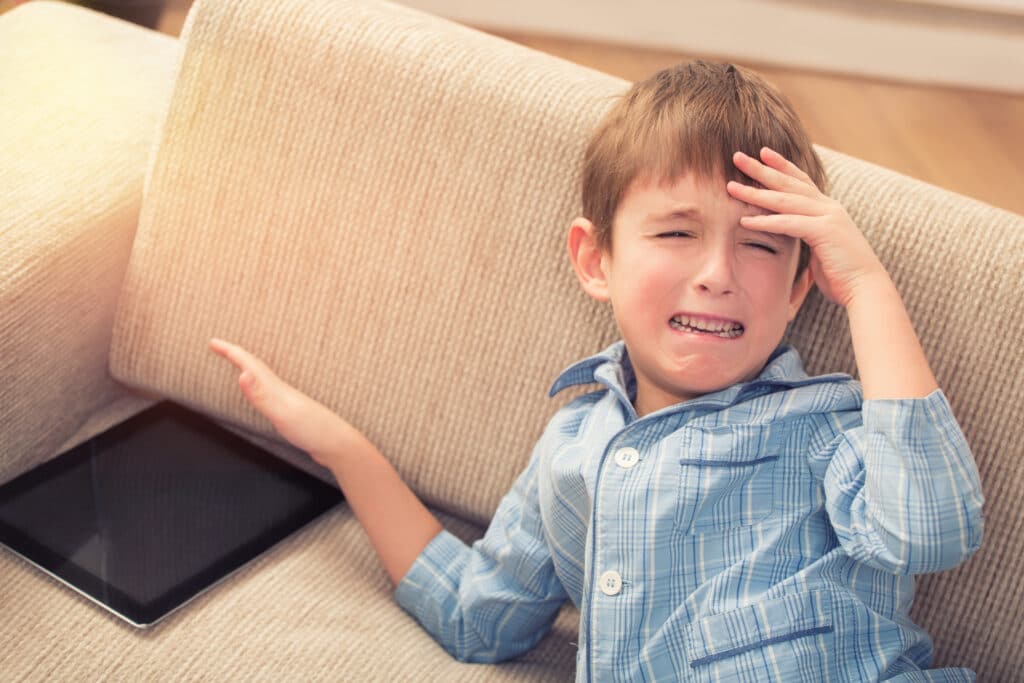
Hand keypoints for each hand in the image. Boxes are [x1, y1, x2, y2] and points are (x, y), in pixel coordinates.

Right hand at [209, 338, 348, 466]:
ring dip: (246, 368)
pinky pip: (268, 392)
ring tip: (236, 365)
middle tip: (217, 346)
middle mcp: (280, 390)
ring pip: (262, 378)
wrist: (336, 444)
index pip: (248, 364)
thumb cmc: (311, 430)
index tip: (212, 342)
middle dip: (234, 354)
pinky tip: (261, 393)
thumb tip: (241, 373)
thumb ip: (261, 394)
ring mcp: (286, 400)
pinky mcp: (290, 412)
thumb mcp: (281, 413)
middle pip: (254, 366)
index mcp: (275, 388)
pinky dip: (258, 387)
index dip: (230, 351)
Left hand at [727, 147, 887, 307]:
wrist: (866, 288)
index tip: (762, 153)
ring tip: (731, 187)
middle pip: (789, 183)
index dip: (782, 165)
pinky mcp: (824, 232)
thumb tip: (787, 235)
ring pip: (784, 200)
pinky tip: (744, 221)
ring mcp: (828, 217)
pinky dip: (765, 222)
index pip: (801, 181)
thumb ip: (805, 236)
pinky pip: (788, 223)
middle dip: (762, 169)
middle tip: (737, 157)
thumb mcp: (820, 249)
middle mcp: (829, 207)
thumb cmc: (842, 275)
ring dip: (755, 193)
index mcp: (828, 209)